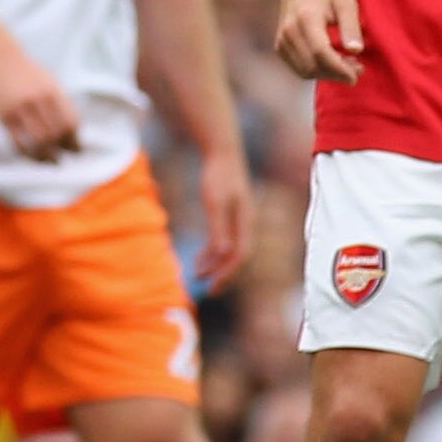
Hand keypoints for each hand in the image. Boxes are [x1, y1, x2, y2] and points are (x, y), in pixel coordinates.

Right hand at [0, 47, 80, 162]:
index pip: (69, 123)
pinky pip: (17, 142)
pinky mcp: (4, 116)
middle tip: (64, 159)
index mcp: (52, 92)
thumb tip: (75, 132)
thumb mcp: (50, 83)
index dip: (74, 140)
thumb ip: (63, 104)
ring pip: (37, 141)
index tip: (76, 150)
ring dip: (46, 156)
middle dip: (62, 150)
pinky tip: (32, 156)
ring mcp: (19, 108)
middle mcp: (36, 100)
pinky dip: (27, 153)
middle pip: (55, 134)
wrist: (3, 61)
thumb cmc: (31, 75)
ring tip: (50, 161)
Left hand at [193, 145, 253, 290]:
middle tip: (204, 289)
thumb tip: (222, 254)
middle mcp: (246, 224)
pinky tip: (199, 257)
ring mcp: (239, 220)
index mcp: (246, 222)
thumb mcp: (215, 203)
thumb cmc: (218, 175)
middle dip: (221, 274)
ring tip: (195, 273)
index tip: (211, 287)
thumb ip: (219, 228)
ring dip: (214, 263)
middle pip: (236, 257)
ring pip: (229, 250)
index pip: (239, 256)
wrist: (222, 152)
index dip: (226, 274)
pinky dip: (212, 251)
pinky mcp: (230, 214)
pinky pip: (224, 240)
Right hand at [273, 0, 363, 82]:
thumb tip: (356, 51)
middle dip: (336, 74)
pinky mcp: (279, 47)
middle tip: (357, 69)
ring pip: (305, 71)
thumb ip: (351, 27)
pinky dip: (317, 71)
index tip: (356, 76)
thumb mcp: (346, 3)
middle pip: (312, 66)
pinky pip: (298, 69)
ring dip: (327, 75)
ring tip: (347, 65)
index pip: (320, 52)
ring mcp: (281, 40)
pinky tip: (331, 62)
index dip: (339, 68)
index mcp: (307, 19)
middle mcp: (289, 31)